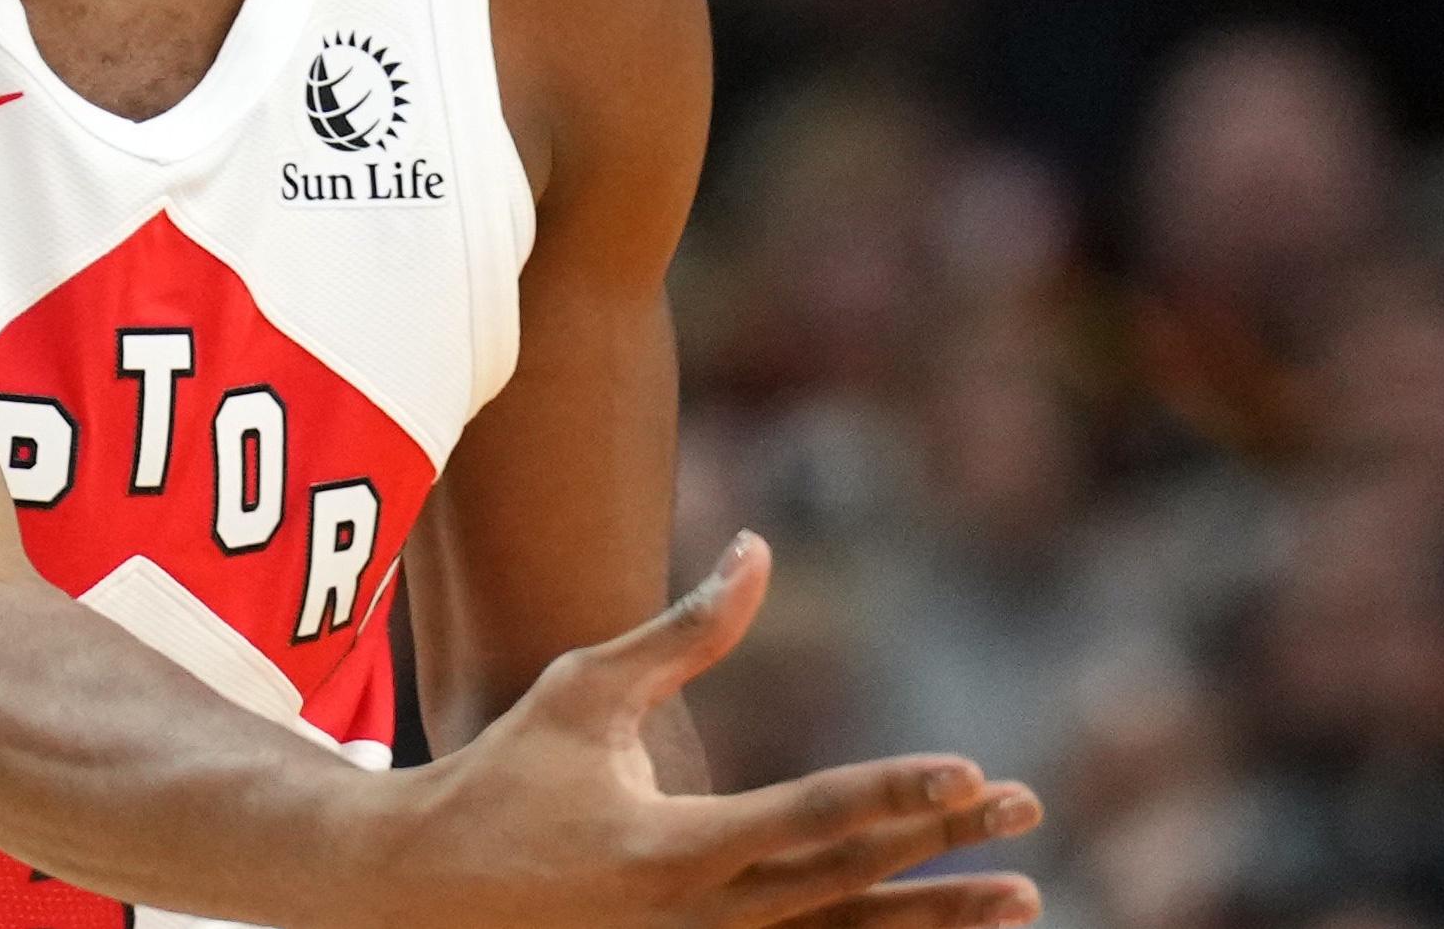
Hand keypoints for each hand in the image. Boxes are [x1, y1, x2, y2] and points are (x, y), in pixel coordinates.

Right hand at [349, 532, 1042, 928]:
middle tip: (1025, 817)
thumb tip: (758, 551)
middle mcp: (696, 919)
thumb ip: (685, 632)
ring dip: (932, 922)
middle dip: (943, 853)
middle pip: (846, 884)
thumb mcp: (587, 691)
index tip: (973, 772)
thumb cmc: (502, 775)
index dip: (896, 792)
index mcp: (672, 848)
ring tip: (1019, 901)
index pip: (810, 816)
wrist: (418, 891)